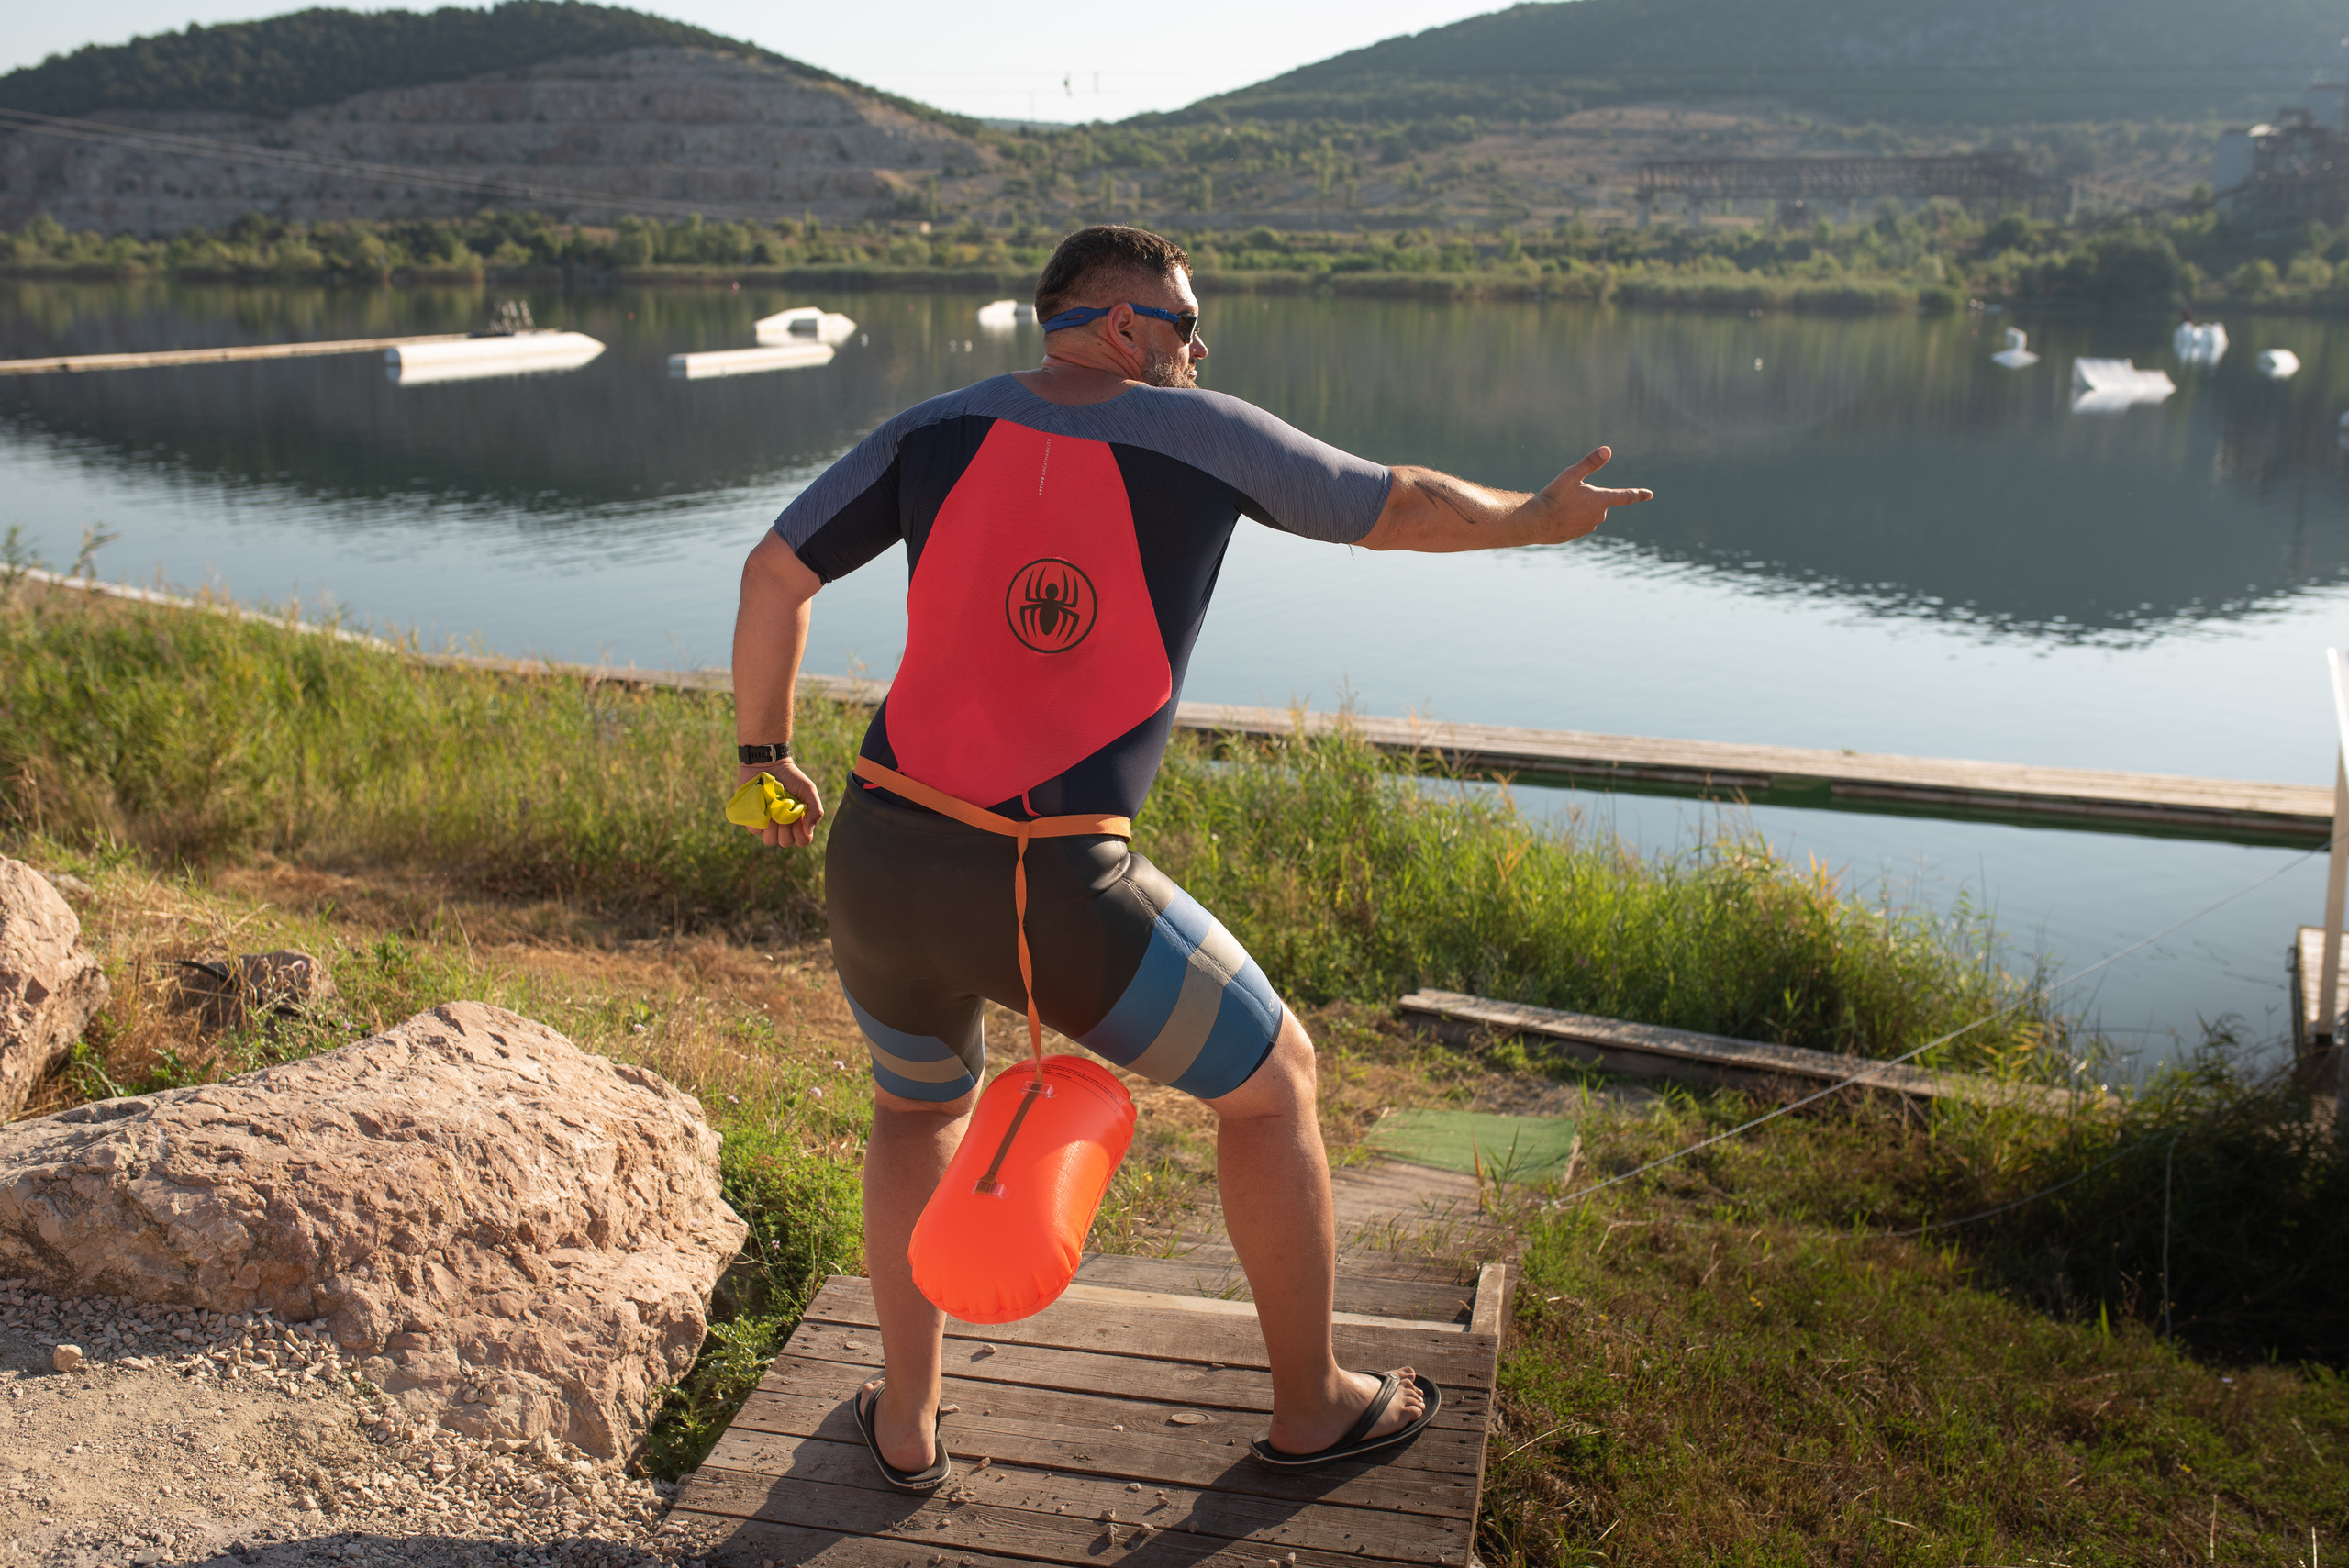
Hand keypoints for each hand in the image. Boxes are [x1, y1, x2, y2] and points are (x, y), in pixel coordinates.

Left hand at [736, 759, 823, 848]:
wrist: (768, 764)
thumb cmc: (791, 777)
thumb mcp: (808, 790)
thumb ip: (815, 810)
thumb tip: (808, 830)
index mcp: (798, 821)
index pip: (802, 840)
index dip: (801, 834)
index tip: (798, 818)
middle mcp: (783, 825)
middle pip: (785, 842)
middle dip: (785, 829)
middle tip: (784, 810)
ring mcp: (767, 823)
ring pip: (769, 840)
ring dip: (772, 827)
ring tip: (772, 810)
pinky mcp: (753, 818)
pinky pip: (754, 830)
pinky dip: (758, 821)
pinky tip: (762, 808)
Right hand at [1532, 447, 1652, 542]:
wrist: (1537, 522)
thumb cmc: (1554, 496)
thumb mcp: (1571, 475)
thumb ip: (1590, 463)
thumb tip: (1607, 450)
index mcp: (1602, 500)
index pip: (1625, 496)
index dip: (1638, 494)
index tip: (1649, 494)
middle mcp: (1600, 516)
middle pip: (1598, 503)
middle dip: (1586, 498)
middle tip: (1567, 495)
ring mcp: (1589, 527)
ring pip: (1587, 513)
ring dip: (1577, 509)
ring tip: (1560, 507)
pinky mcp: (1578, 535)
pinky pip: (1578, 524)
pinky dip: (1570, 519)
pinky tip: (1557, 517)